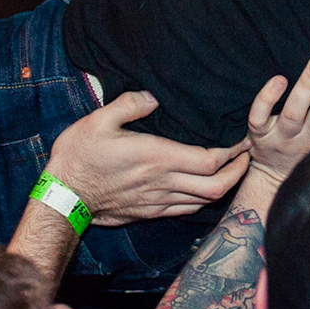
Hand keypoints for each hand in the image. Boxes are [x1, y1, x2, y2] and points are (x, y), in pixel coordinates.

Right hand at [44, 91, 251, 227]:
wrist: (62, 197)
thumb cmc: (79, 155)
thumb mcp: (98, 120)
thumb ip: (128, 104)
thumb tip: (152, 96)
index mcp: (157, 158)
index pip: (209, 160)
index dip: (233, 152)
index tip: (243, 139)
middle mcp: (163, 182)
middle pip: (217, 186)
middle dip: (238, 172)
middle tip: (247, 156)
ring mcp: (157, 201)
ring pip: (204, 201)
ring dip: (224, 186)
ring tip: (233, 169)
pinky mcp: (149, 212)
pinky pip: (186, 210)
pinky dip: (203, 200)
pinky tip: (205, 188)